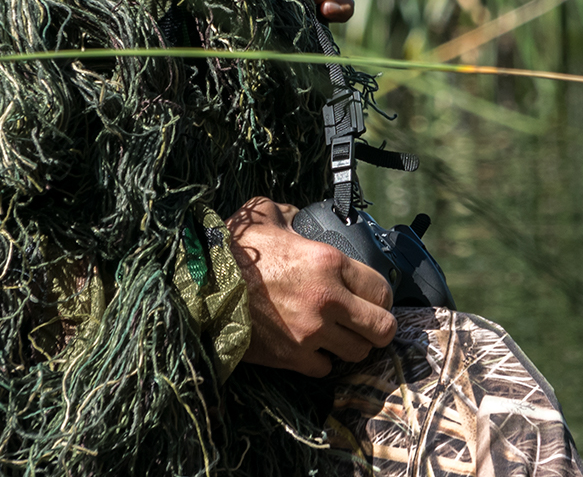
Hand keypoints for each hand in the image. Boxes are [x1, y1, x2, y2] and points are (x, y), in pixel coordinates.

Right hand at [227, 197, 395, 375]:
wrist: (200, 286)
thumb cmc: (231, 248)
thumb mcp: (265, 213)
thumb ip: (292, 215)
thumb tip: (300, 218)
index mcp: (329, 263)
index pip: (382, 289)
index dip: (382, 295)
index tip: (373, 297)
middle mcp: (328, 300)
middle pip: (382, 328)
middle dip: (378, 326)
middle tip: (366, 322)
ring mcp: (311, 333)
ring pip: (358, 352)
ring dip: (352, 344)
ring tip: (341, 335)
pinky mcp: (292, 357)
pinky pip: (324, 369)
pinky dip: (322, 361)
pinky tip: (313, 347)